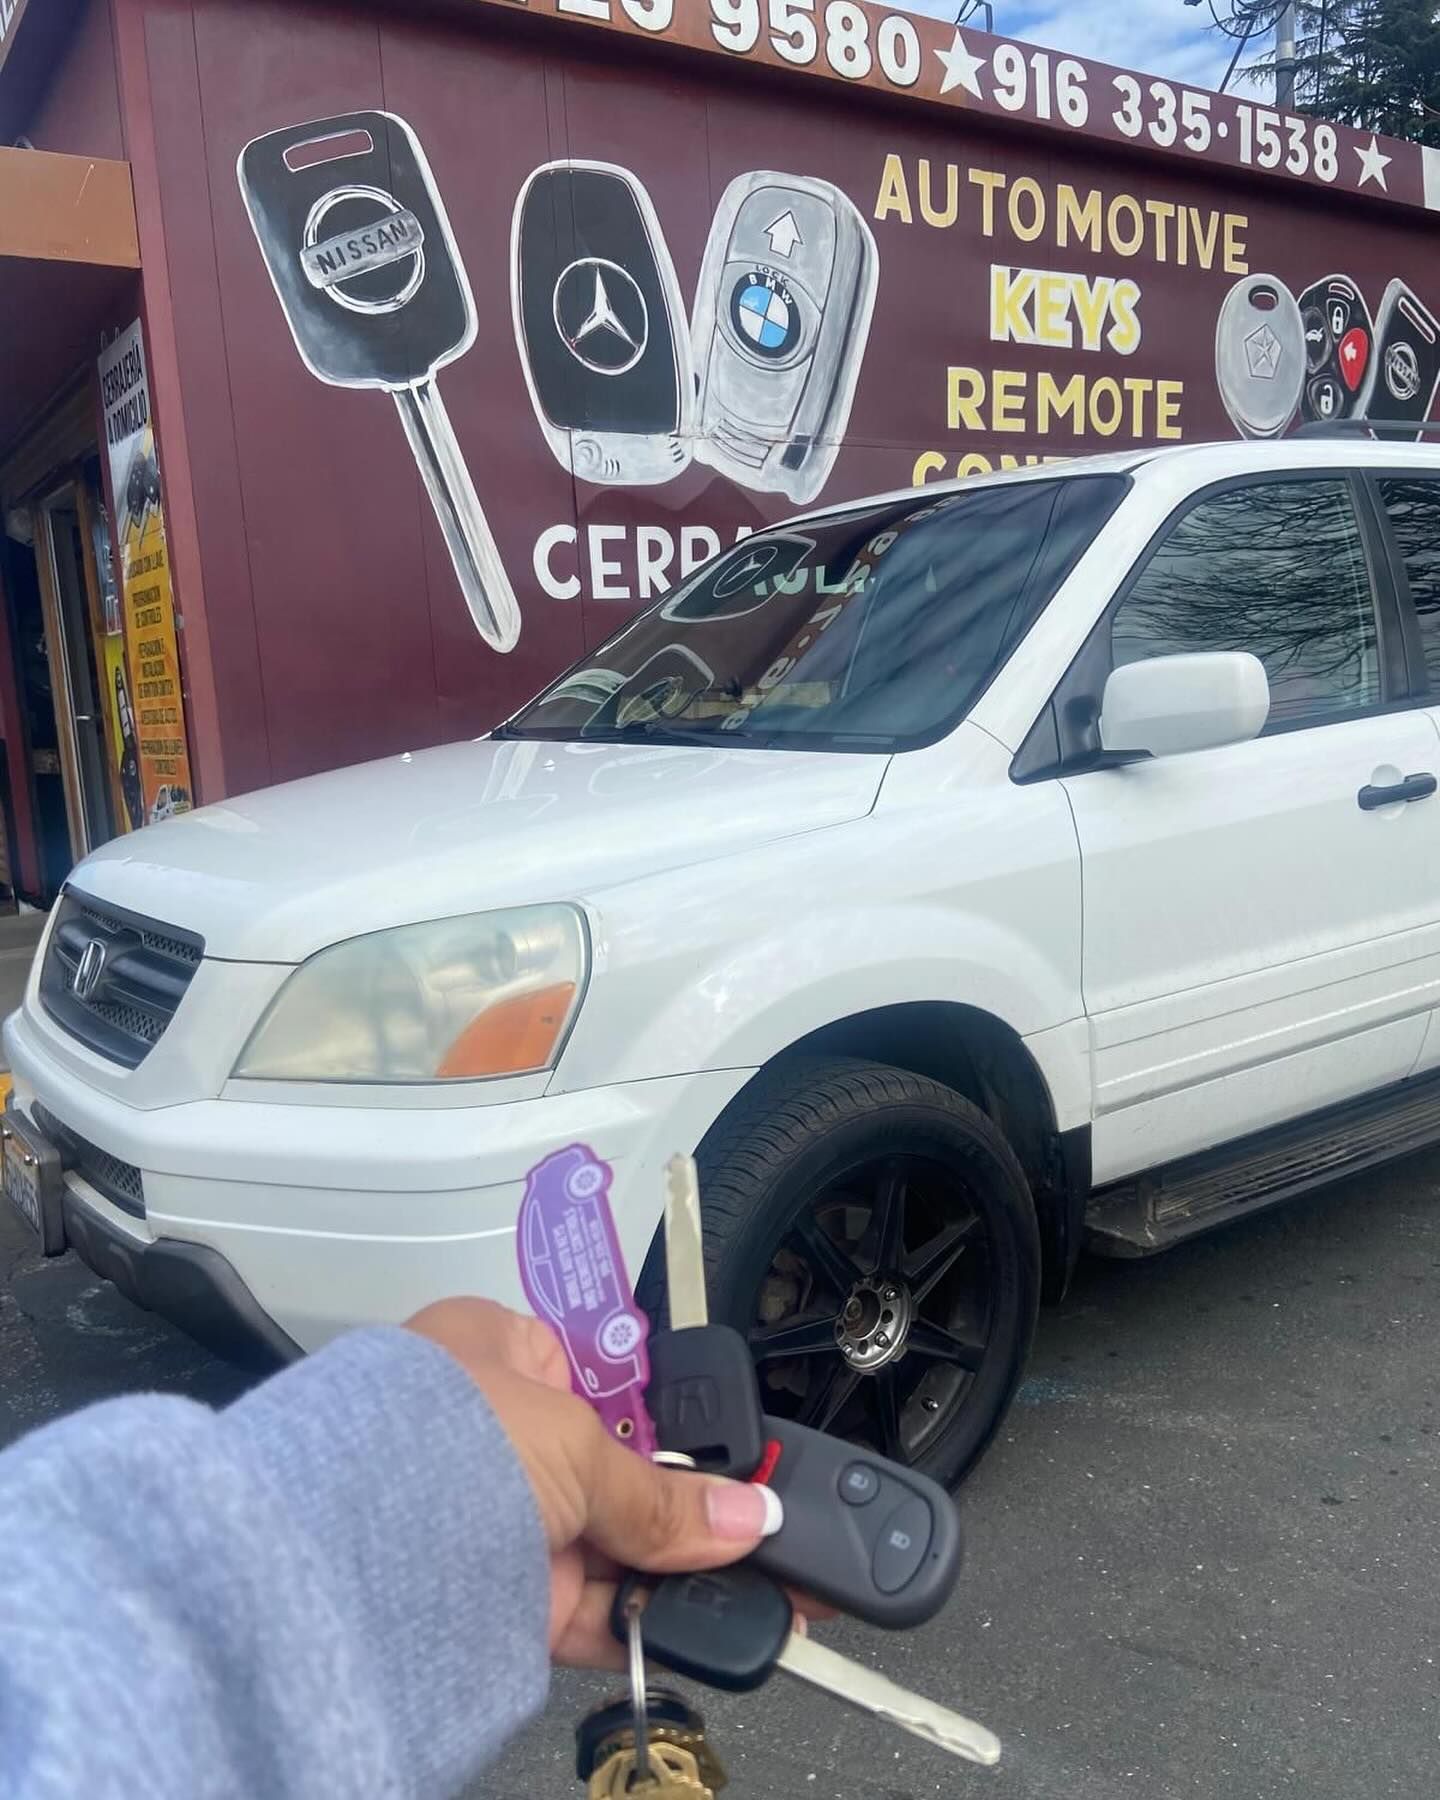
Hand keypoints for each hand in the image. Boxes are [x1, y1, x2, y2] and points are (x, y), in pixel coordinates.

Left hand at [407, 1298, 782, 1669]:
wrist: (349, 1553)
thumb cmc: (425, 1444)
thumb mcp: (575, 1442)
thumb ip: (662, 1492)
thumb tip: (742, 1512)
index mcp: (488, 1352)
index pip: (595, 1377)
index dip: (661, 1414)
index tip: (720, 1446)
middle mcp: (486, 1435)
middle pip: (608, 1471)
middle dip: (679, 1505)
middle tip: (751, 1520)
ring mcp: (489, 1521)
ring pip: (603, 1547)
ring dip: (672, 1569)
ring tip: (750, 1580)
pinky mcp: (492, 1602)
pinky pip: (586, 1612)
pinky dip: (641, 1623)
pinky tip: (697, 1624)